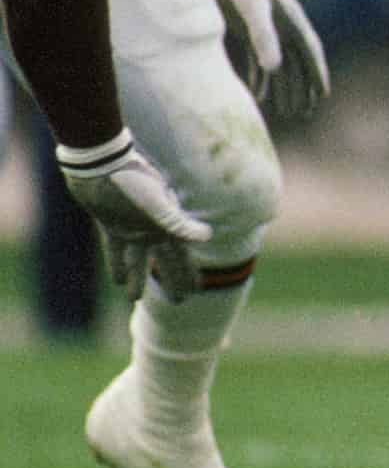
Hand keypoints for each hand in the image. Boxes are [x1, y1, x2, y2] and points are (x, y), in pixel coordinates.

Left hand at [56, 130, 208, 300]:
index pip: (183, 256)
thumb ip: (180, 223)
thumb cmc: (133, 181)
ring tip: (134, 299)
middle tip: (179, 302)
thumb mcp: (158, 204)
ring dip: (138, 279)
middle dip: (173, 280)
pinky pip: (117, 250)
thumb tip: (207, 237)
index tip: (196, 291)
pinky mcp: (113, 225)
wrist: (101, 166)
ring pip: (139, 260)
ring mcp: (134, 228)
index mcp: (167, 225)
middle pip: (166, 261)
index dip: (189, 274)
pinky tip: (116, 279)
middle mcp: (153, 229)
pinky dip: (117, 264)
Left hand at [200, 0, 332, 124]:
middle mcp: (284, 29)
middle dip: (302, 89)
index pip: (309, 54)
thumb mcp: (253, 10)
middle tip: (304, 113)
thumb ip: (264, 38)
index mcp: (292, 23)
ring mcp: (267, 30)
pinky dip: (261, 78)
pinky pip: (259, 60)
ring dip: (283, 87)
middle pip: (297, 64)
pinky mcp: (248, 31)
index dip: (317, 76)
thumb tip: (274, 69)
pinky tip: (259, 95)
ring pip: (280, 65)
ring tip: (285, 110)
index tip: (323, 96)